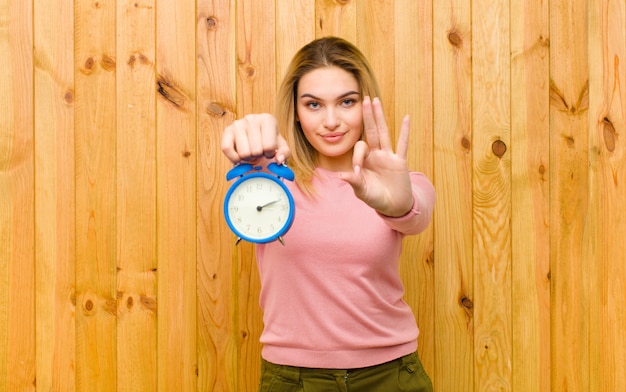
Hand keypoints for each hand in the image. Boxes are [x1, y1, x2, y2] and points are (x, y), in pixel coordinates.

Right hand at [221, 113, 290, 164]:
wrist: (255, 140)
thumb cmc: (269, 143)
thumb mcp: (281, 147)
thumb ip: (285, 153)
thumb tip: (279, 159)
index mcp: (268, 119)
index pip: (269, 146)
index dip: (270, 153)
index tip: (269, 150)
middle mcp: (252, 118)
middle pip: (256, 150)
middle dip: (258, 156)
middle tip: (258, 151)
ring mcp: (238, 123)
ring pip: (243, 152)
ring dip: (247, 158)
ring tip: (250, 151)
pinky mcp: (226, 130)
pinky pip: (226, 149)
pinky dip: (234, 158)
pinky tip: (239, 156)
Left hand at [339, 97, 412, 216]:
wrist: (393, 206)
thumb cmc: (375, 198)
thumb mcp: (362, 191)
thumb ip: (354, 182)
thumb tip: (341, 176)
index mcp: (364, 160)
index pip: (360, 148)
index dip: (358, 157)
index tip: (359, 172)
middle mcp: (376, 155)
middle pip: (370, 131)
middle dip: (367, 116)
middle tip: (363, 98)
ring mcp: (388, 156)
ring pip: (383, 132)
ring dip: (379, 117)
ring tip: (376, 100)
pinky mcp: (400, 161)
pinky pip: (402, 144)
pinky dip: (404, 132)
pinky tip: (406, 118)